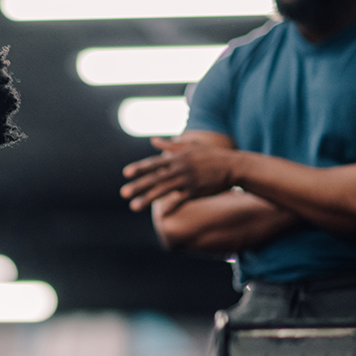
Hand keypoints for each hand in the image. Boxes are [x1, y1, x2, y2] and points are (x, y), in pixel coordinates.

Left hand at [120, 136, 236, 211]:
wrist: (232, 166)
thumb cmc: (211, 155)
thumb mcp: (191, 145)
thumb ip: (171, 145)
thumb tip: (153, 140)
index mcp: (177, 157)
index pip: (154, 163)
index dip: (140, 168)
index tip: (126, 173)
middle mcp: (180, 169)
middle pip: (155, 178)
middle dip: (138, 186)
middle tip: (123, 193)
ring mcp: (187, 181)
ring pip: (163, 191)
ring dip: (147, 199)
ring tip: (133, 207)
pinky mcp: (195, 191)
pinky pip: (180, 200)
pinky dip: (170, 207)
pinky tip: (161, 215)